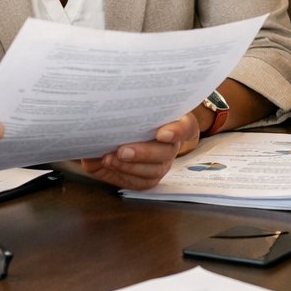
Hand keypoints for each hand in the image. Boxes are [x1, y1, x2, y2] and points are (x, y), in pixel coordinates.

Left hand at [78, 111, 199, 189]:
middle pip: (167, 151)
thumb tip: (103, 117)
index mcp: (174, 121)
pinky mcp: (148, 178)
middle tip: (123, 151)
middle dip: (144, 153)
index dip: (178, 131)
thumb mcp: (125, 108)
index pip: (187, 125)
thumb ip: (121, 109)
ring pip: (154, 170)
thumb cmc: (125, 116)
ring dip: (130, 166)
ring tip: (110, 159)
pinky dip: (122, 174)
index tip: (162, 134)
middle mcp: (171, 144)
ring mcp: (161, 163)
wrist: (115, 132)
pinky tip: (109, 165)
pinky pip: (140, 182)